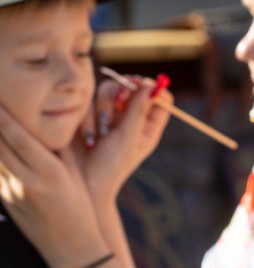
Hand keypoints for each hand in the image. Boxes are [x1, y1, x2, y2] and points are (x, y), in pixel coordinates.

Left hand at [0, 106, 109, 267]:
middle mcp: (28, 182)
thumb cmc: (80, 207)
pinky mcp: (3, 200)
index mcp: (50, 174)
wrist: (70, 246)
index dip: (6, 120)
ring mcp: (12, 192)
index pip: (22, 141)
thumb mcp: (77, 176)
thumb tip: (52, 123)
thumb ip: (62, 150)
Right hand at [76, 77, 170, 202]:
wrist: (79, 182)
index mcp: (148, 125)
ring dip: (104, 110)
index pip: (160, 96)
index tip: (142, 86)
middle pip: (133, 86)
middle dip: (123, 91)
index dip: (153, 87)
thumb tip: (153, 86)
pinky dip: (88, 118)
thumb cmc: (110, 166)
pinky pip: (88, 101)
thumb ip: (138, 111)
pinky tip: (88, 139)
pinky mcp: (87, 114)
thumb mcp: (128, 138)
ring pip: (108, 90)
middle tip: (119, 99)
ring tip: (100, 135)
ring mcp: (109, 114)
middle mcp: (130, 116)